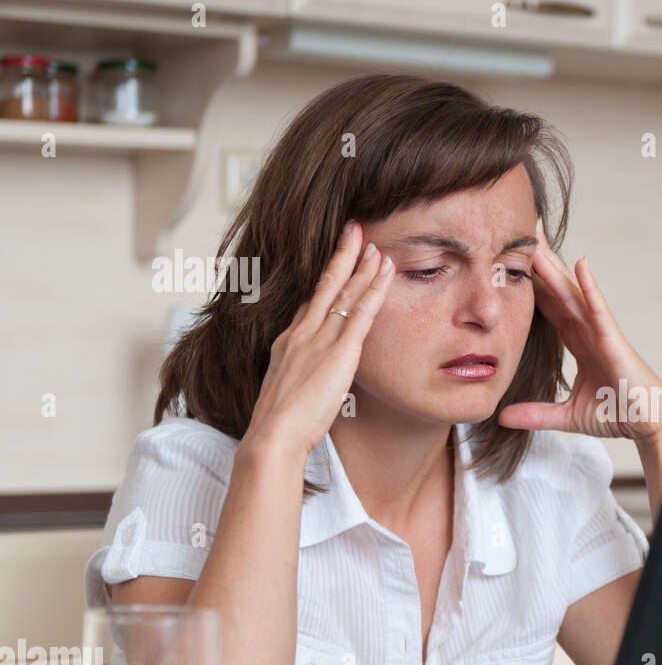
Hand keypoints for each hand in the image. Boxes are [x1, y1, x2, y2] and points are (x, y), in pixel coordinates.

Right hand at [244, 221, 394, 459]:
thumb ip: (301, 374)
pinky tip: (387, 273)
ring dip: (364, 267)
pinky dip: (375, 290)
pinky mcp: (338, 353)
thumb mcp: (288, 389)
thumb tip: (314, 375)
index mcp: (289, 341)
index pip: (311, 300)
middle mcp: (302, 333)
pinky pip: (360, 313)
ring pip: (344, 293)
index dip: (325, 276)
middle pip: (325, 285)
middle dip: (342, 255)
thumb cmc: (279, 424)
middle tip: (355, 229)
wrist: (272, 434)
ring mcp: (319, 340)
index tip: (336, 257)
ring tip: (377, 245)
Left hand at [497, 218, 661, 445]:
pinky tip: (580, 265)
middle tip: (519, 232)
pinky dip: (590, 288)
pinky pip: (599, 310)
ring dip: (554, 268)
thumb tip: (500, 417)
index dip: (530, 286)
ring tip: (535, 241)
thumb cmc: (619, 414)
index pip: (549, 308)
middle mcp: (589, 330)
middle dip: (540, 264)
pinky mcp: (614, 340)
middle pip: (558, 291)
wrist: (651, 425)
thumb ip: (535, 414)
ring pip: (573, 294)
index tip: (508, 264)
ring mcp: (602, 332)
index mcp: (579, 342)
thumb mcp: (567, 416)